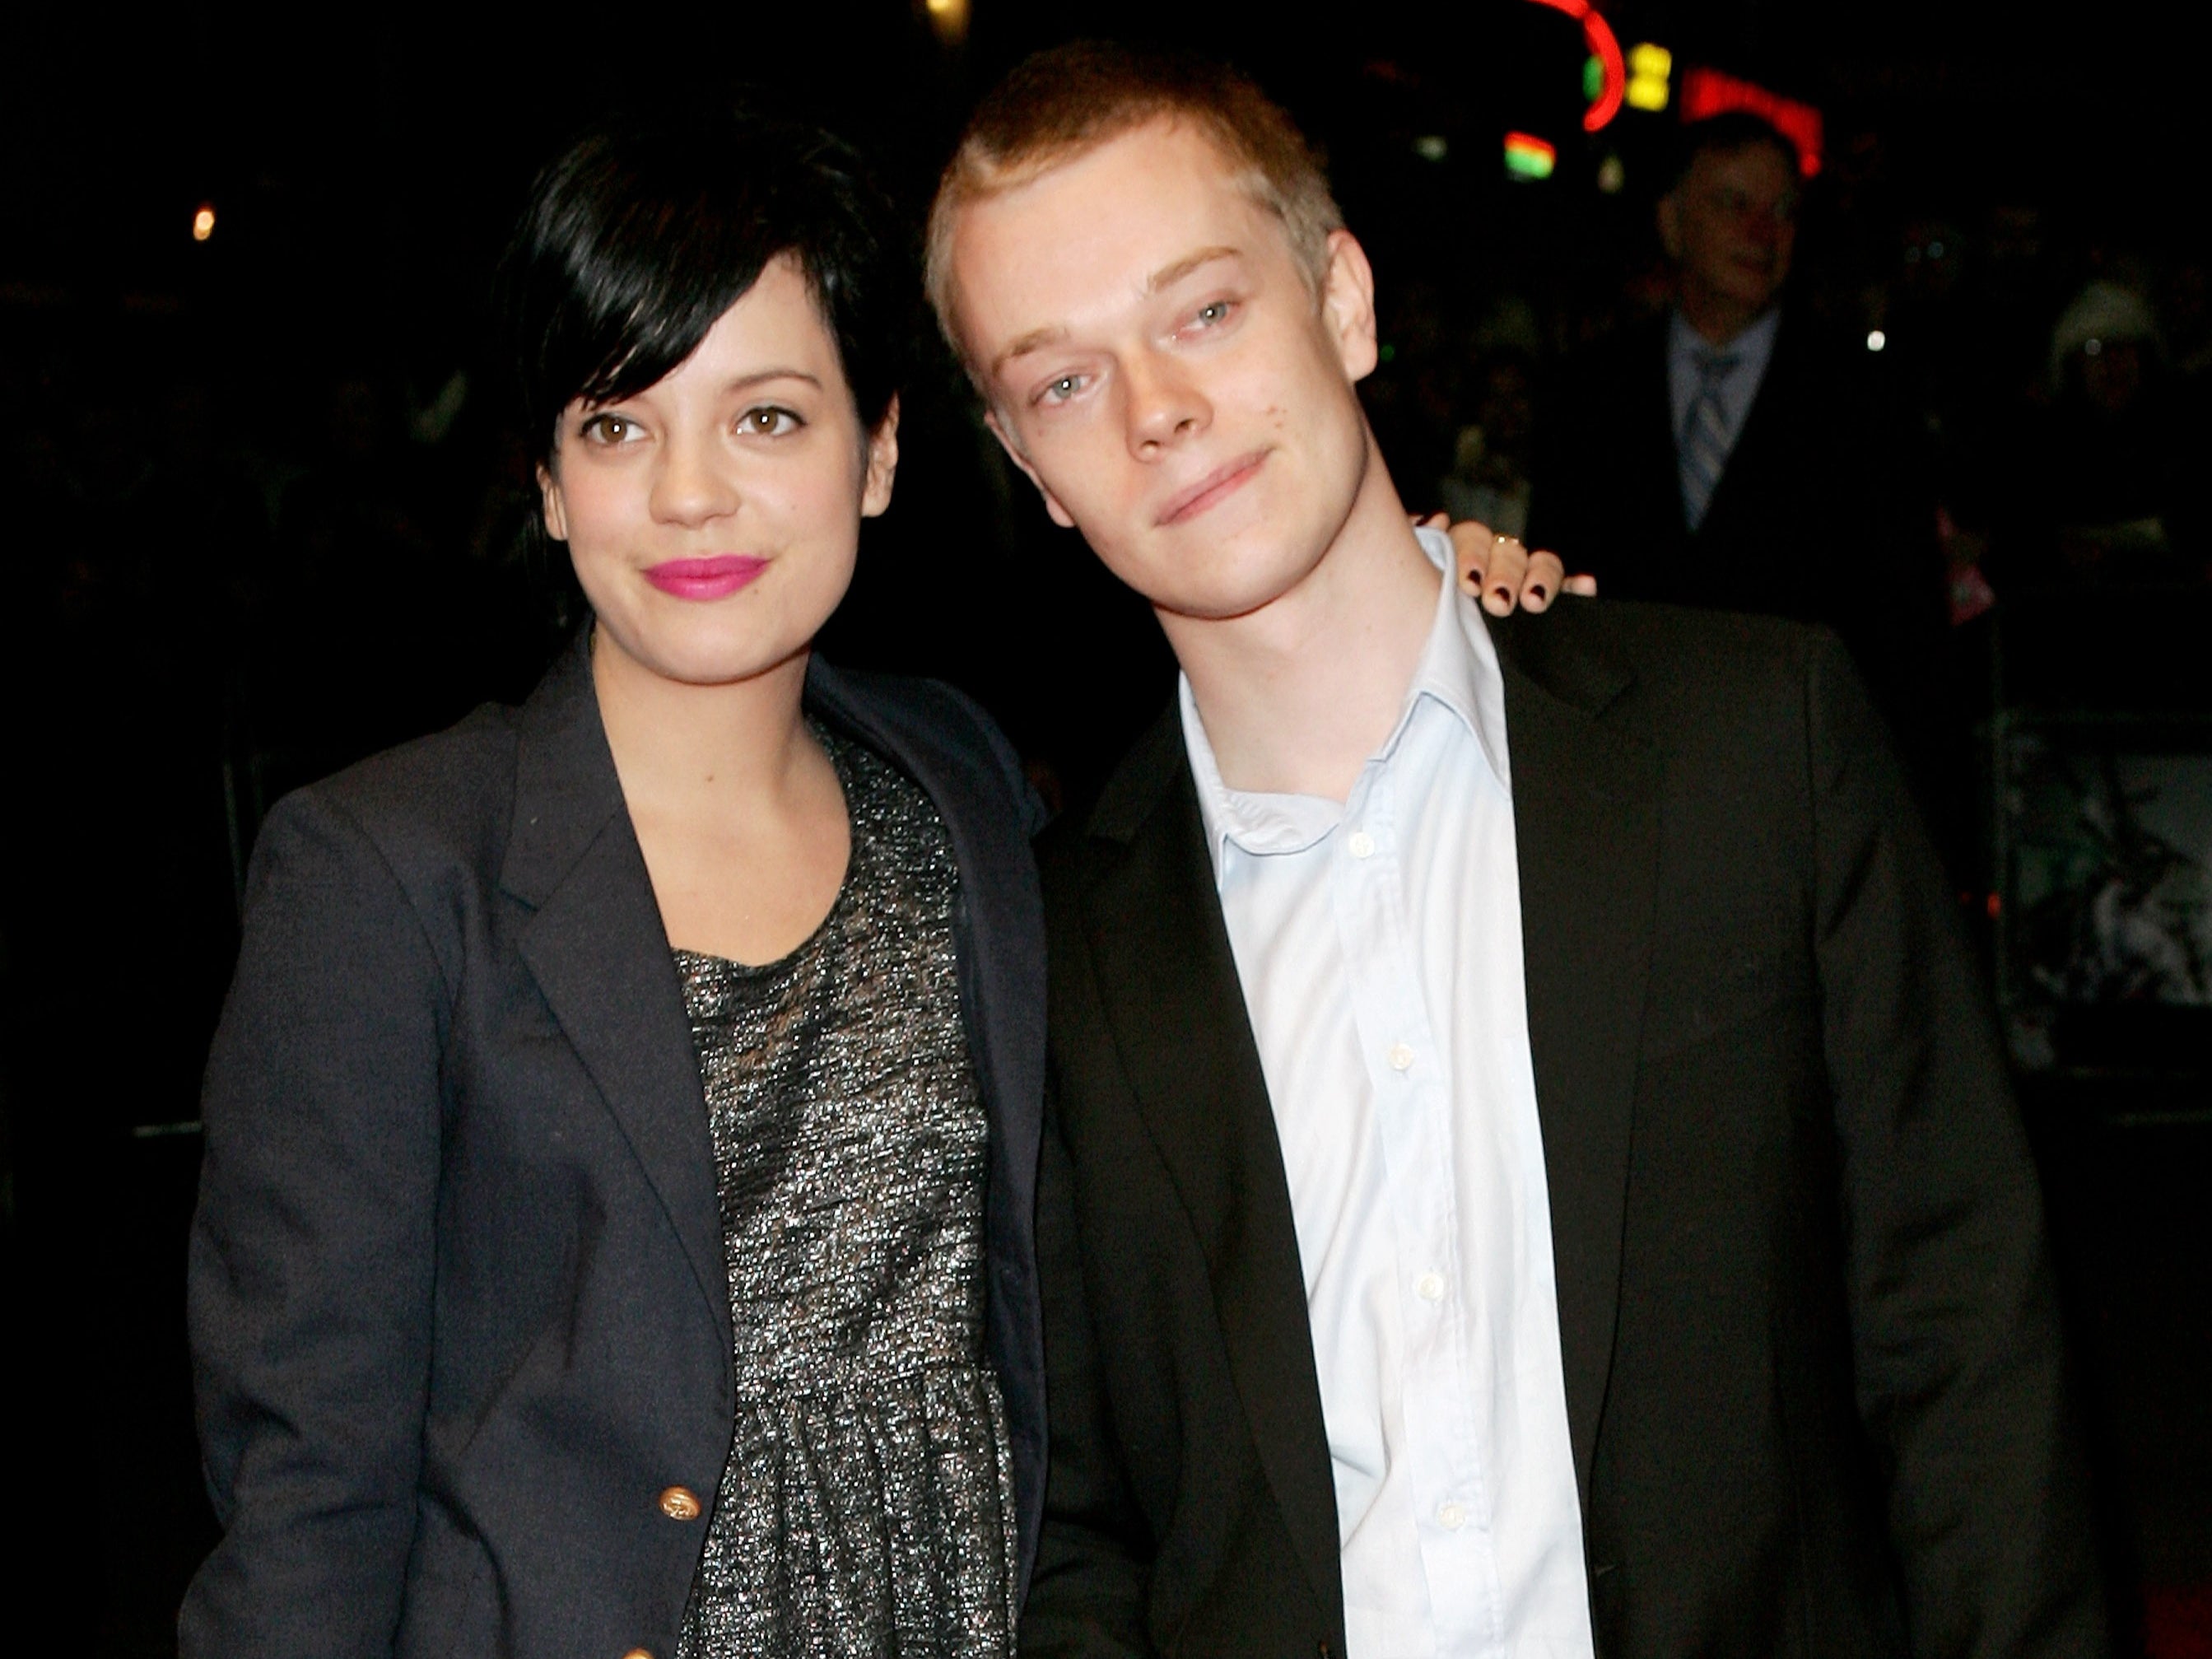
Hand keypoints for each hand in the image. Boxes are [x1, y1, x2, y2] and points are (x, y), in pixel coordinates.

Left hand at [1416, 515, 1596, 615]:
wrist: (1433, 677)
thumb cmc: (1416, 623)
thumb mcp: (1405, 587)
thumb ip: (1412, 550)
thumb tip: (1433, 519)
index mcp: (1458, 558)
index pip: (1470, 539)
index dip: (1471, 555)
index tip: (1468, 584)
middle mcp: (1494, 565)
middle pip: (1506, 551)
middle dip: (1504, 574)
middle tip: (1497, 603)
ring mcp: (1525, 583)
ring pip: (1540, 563)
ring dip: (1540, 577)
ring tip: (1533, 601)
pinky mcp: (1552, 603)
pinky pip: (1570, 589)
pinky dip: (1577, 586)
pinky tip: (1585, 586)